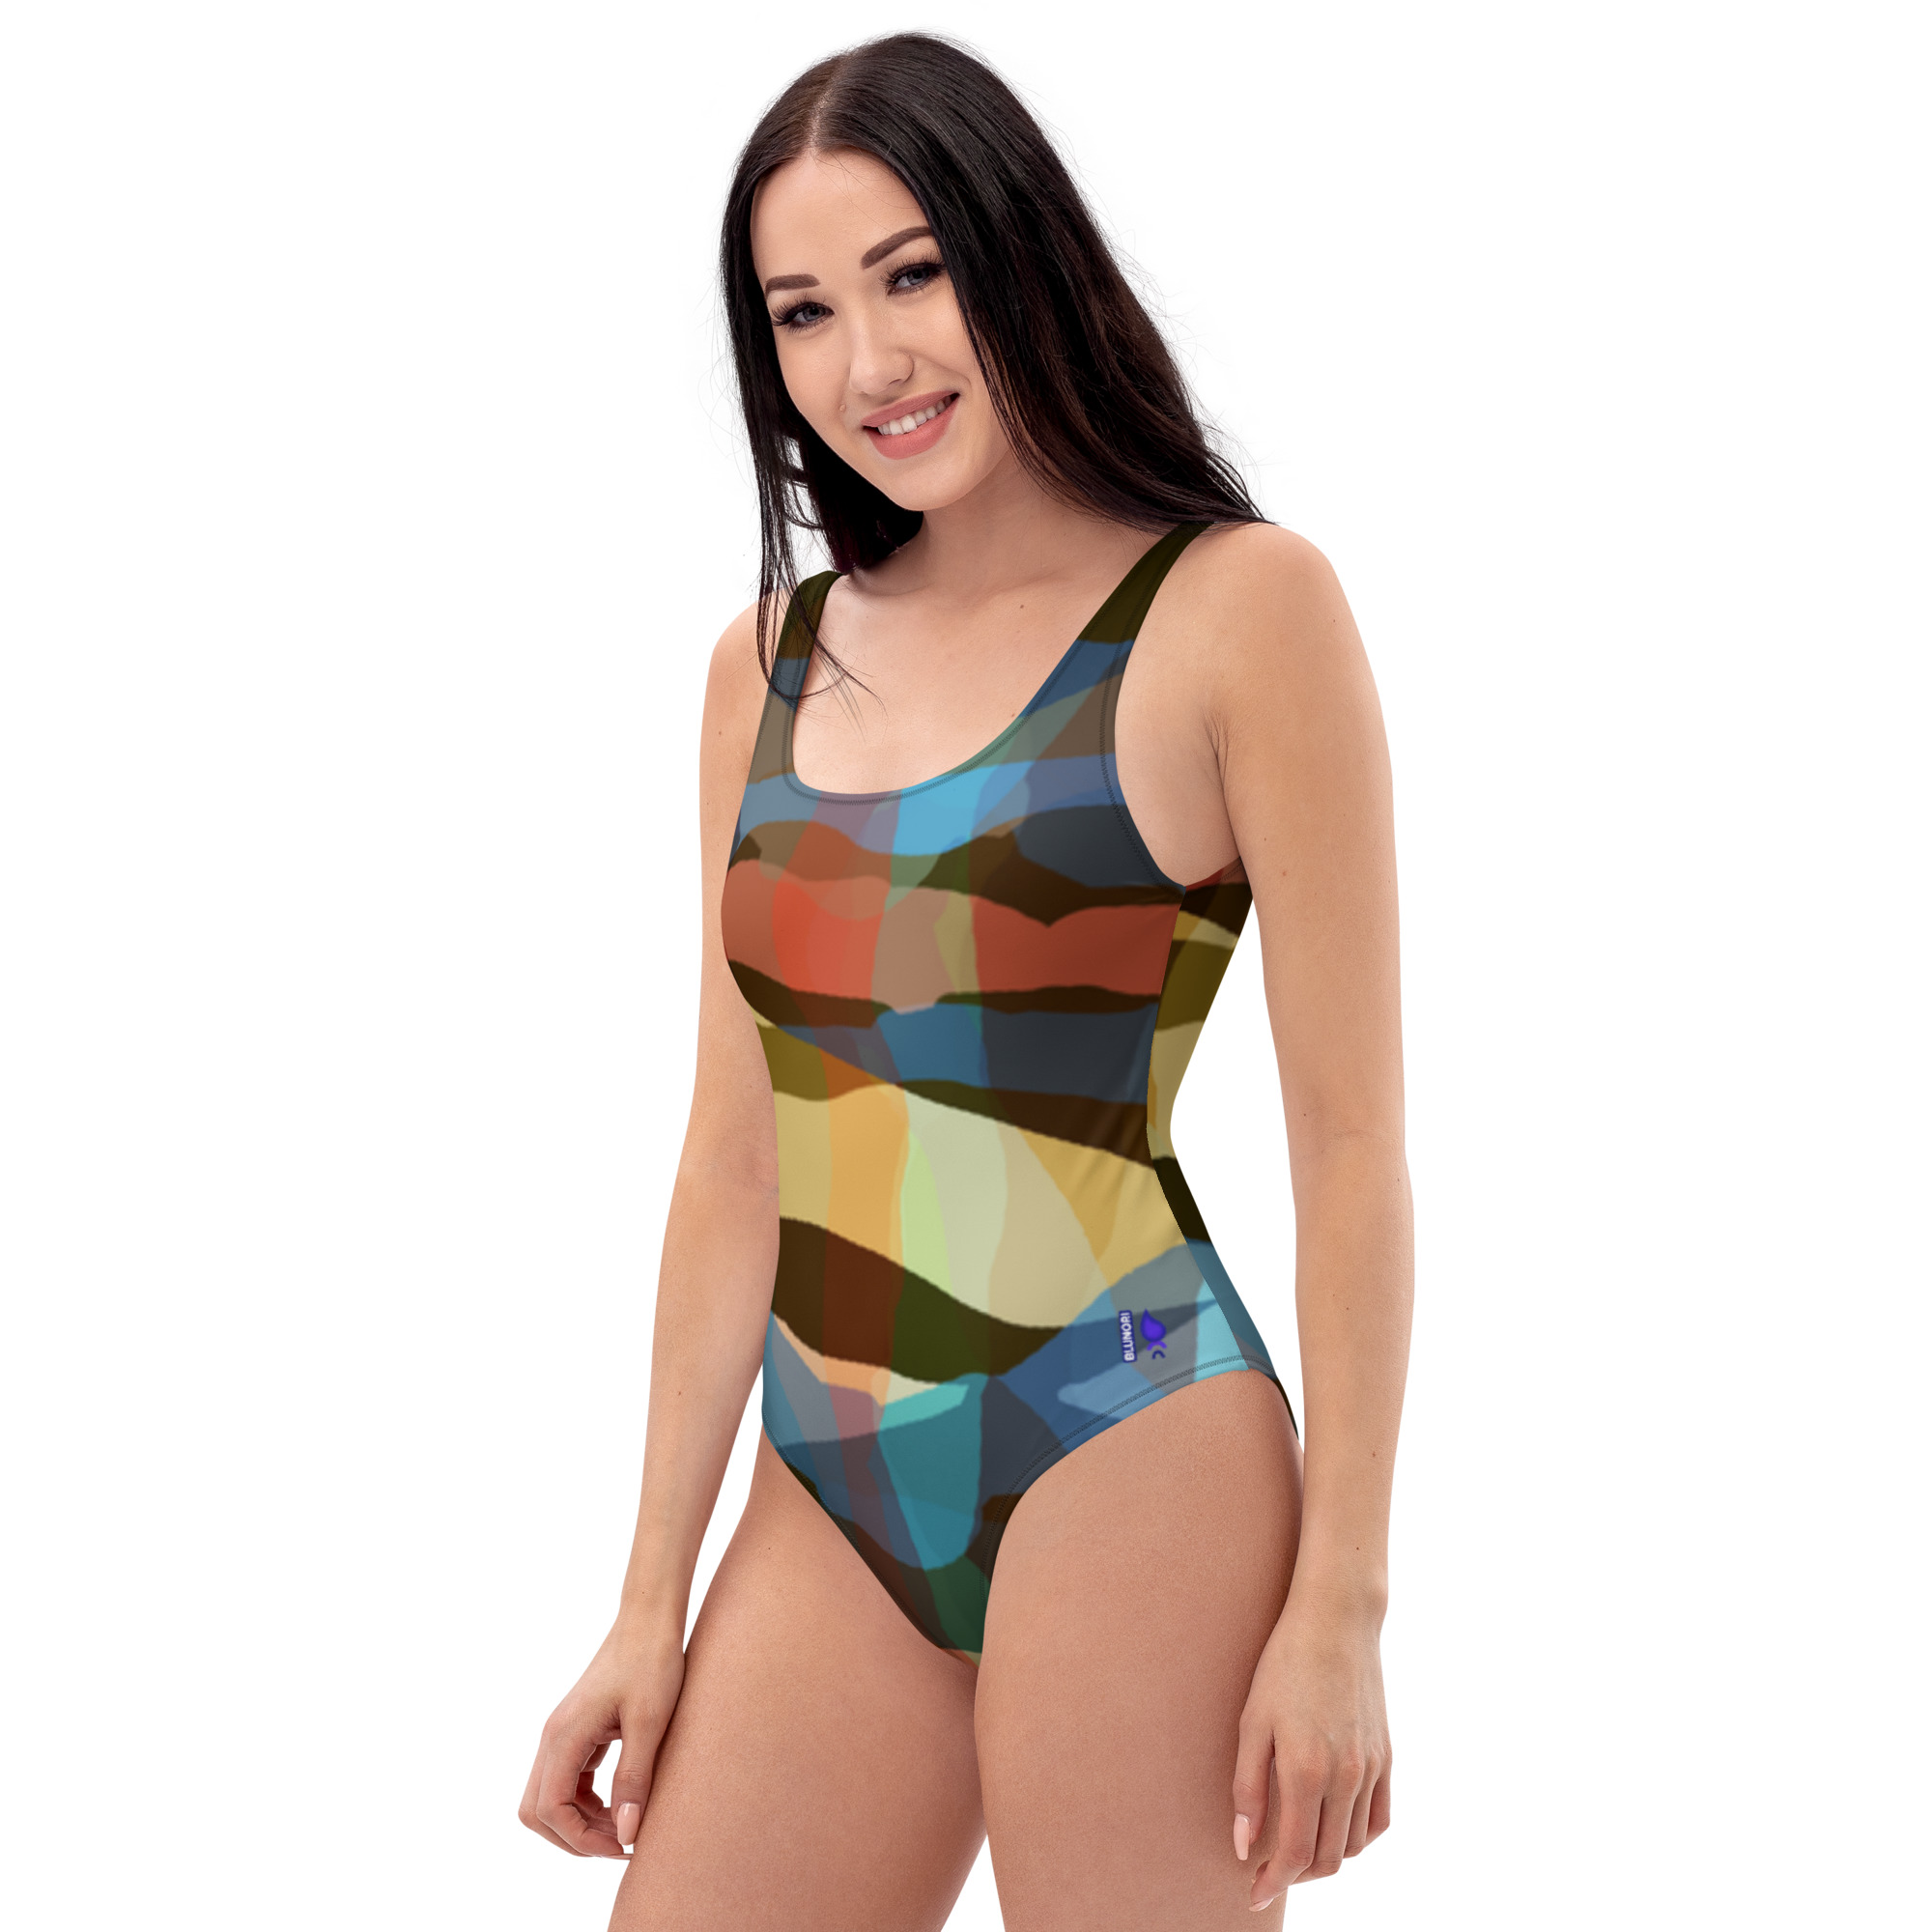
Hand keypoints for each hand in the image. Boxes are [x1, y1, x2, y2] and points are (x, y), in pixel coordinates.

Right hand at [519, 1613, 686, 1858]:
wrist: (650, 1619)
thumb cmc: (652, 1662)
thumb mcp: (650, 1722)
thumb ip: (634, 1778)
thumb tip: (625, 1834)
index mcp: (564, 1735)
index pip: (551, 1809)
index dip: (582, 1839)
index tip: (622, 1846)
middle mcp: (554, 1737)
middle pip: (538, 1811)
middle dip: (573, 1837)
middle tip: (619, 1843)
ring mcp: (562, 1733)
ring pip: (549, 1798)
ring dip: (580, 1822)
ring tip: (624, 1826)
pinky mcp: (577, 1730)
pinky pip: (568, 1780)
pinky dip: (586, 1802)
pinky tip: (619, 1802)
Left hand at [1231, 1587, 1390, 1910]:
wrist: (1337, 1621)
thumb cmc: (1284, 1665)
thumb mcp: (1252, 1722)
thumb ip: (1247, 1789)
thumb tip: (1245, 1846)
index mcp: (1307, 1770)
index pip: (1295, 1854)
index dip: (1273, 1881)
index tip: (1253, 1892)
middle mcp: (1346, 1777)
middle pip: (1327, 1859)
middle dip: (1296, 1875)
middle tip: (1268, 1871)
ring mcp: (1371, 1769)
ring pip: (1353, 1845)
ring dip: (1325, 1858)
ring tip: (1296, 1847)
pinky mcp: (1386, 1757)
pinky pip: (1379, 1819)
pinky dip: (1357, 1837)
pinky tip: (1334, 1827)